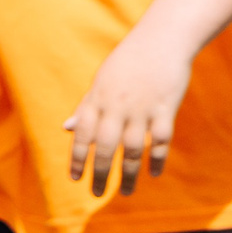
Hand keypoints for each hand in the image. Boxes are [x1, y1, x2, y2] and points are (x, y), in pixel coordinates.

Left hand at [65, 26, 190, 197]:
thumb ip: (86, 107)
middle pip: (106, 146)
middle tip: (96, 193)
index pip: (82, 132)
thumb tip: (66, 128)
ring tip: (126, 193)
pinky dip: (157, 159)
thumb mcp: (102, 81)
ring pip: (133, 149)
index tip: (75, 178)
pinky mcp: (165, 108)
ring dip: (128, 174)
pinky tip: (153, 174)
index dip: (77, 157)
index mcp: (98, 97)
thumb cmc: (128, 61)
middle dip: (100, 173)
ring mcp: (142, 107)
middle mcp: (117, 104)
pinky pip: (161, 140)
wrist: (161, 38)